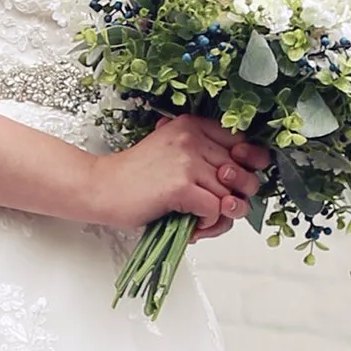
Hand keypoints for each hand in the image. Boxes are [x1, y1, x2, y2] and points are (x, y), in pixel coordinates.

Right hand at [83, 115, 269, 241]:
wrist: (102, 188)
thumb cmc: (136, 178)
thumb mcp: (172, 153)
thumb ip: (205, 157)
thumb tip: (244, 178)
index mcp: (193, 126)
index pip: (244, 144)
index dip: (249, 167)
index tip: (235, 182)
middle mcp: (193, 139)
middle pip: (242, 174)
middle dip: (235, 198)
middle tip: (217, 208)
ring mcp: (187, 162)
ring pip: (230, 195)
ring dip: (218, 217)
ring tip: (200, 221)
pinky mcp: (180, 186)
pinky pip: (215, 210)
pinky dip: (207, 224)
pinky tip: (191, 225)